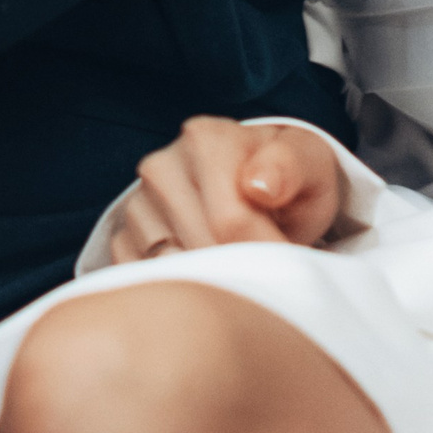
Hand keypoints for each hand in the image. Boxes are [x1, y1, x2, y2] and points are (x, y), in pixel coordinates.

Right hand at [106, 118, 345, 262]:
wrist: (257, 188)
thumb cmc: (288, 180)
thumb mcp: (310, 165)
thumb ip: (292, 169)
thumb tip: (258, 185)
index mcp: (206, 140)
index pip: (231, 221)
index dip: (267, 253)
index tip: (289, 263)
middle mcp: (161, 167)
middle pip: (201, 250)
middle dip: (242, 272)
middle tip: (269, 273)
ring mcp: (137, 206)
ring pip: (173, 274)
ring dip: (213, 284)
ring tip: (240, 268)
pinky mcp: (122, 241)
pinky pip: (148, 284)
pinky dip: (181, 292)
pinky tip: (209, 275)